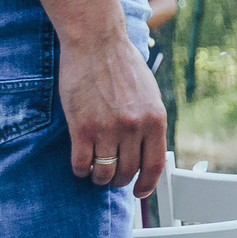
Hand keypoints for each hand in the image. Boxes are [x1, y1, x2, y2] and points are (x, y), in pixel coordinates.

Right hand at [59, 16, 166, 195]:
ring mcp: (108, 129)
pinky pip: (81, 164)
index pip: (155, 165)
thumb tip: (148, 151)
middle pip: (128, 172)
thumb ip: (150, 123)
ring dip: (99, 177)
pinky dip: (80, 169)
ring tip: (95, 171)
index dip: (147, 185)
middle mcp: (135, 127)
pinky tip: (81, 163)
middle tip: (112, 177)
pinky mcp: (81, 128)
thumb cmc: (122, 66)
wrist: (96, 43)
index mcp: (156, 119)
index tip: (140, 193)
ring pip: (104, 173)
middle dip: (120, 180)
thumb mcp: (149, 94)